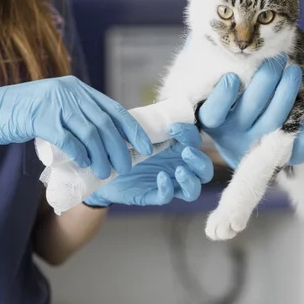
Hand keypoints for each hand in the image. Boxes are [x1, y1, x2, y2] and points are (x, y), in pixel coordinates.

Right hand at [0, 76, 152, 178]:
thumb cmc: (28, 113)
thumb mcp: (59, 105)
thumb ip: (80, 114)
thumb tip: (109, 136)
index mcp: (78, 89)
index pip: (115, 109)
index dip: (133, 130)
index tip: (145, 147)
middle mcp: (70, 92)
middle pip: (105, 124)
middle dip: (119, 148)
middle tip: (125, 167)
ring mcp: (55, 103)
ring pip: (90, 133)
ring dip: (101, 156)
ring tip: (106, 172)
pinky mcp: (40, 118)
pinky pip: (67, 139)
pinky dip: (79, 153)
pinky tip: (84, 164)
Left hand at [85, 123, 213, 206]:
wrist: (99, 165)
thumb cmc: (120, 143)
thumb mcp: (132, 129)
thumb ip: (147, 121)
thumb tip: (160, 107)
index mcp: (175, 147)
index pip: (194, 141)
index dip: (189, 134)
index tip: (173, 128)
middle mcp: (177, 165)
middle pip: (204, 168)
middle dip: (199, 160)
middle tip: (185, 152)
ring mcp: (168, 183)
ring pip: (194, 188)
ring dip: (191, 179)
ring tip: (179, 170)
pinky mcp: (154, 195)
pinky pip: (169, 196)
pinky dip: (168, 188)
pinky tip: (160, 178)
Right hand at [197, 53, 303, 168]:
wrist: (240, 132)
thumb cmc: (225, 94)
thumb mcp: (209, 79)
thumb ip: (206, 59)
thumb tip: (203, 32)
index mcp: (211, 118)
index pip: (213, 113)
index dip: (223, 97)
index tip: (232, 77)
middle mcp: (232, 134)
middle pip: (250, 110)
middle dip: (266, 81)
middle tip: (276, 60)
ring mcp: (255, 144)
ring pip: (274, 122)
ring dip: (286, 94)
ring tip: (293, 71)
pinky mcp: (277, 154)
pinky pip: (295, 149)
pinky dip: (303, 131)